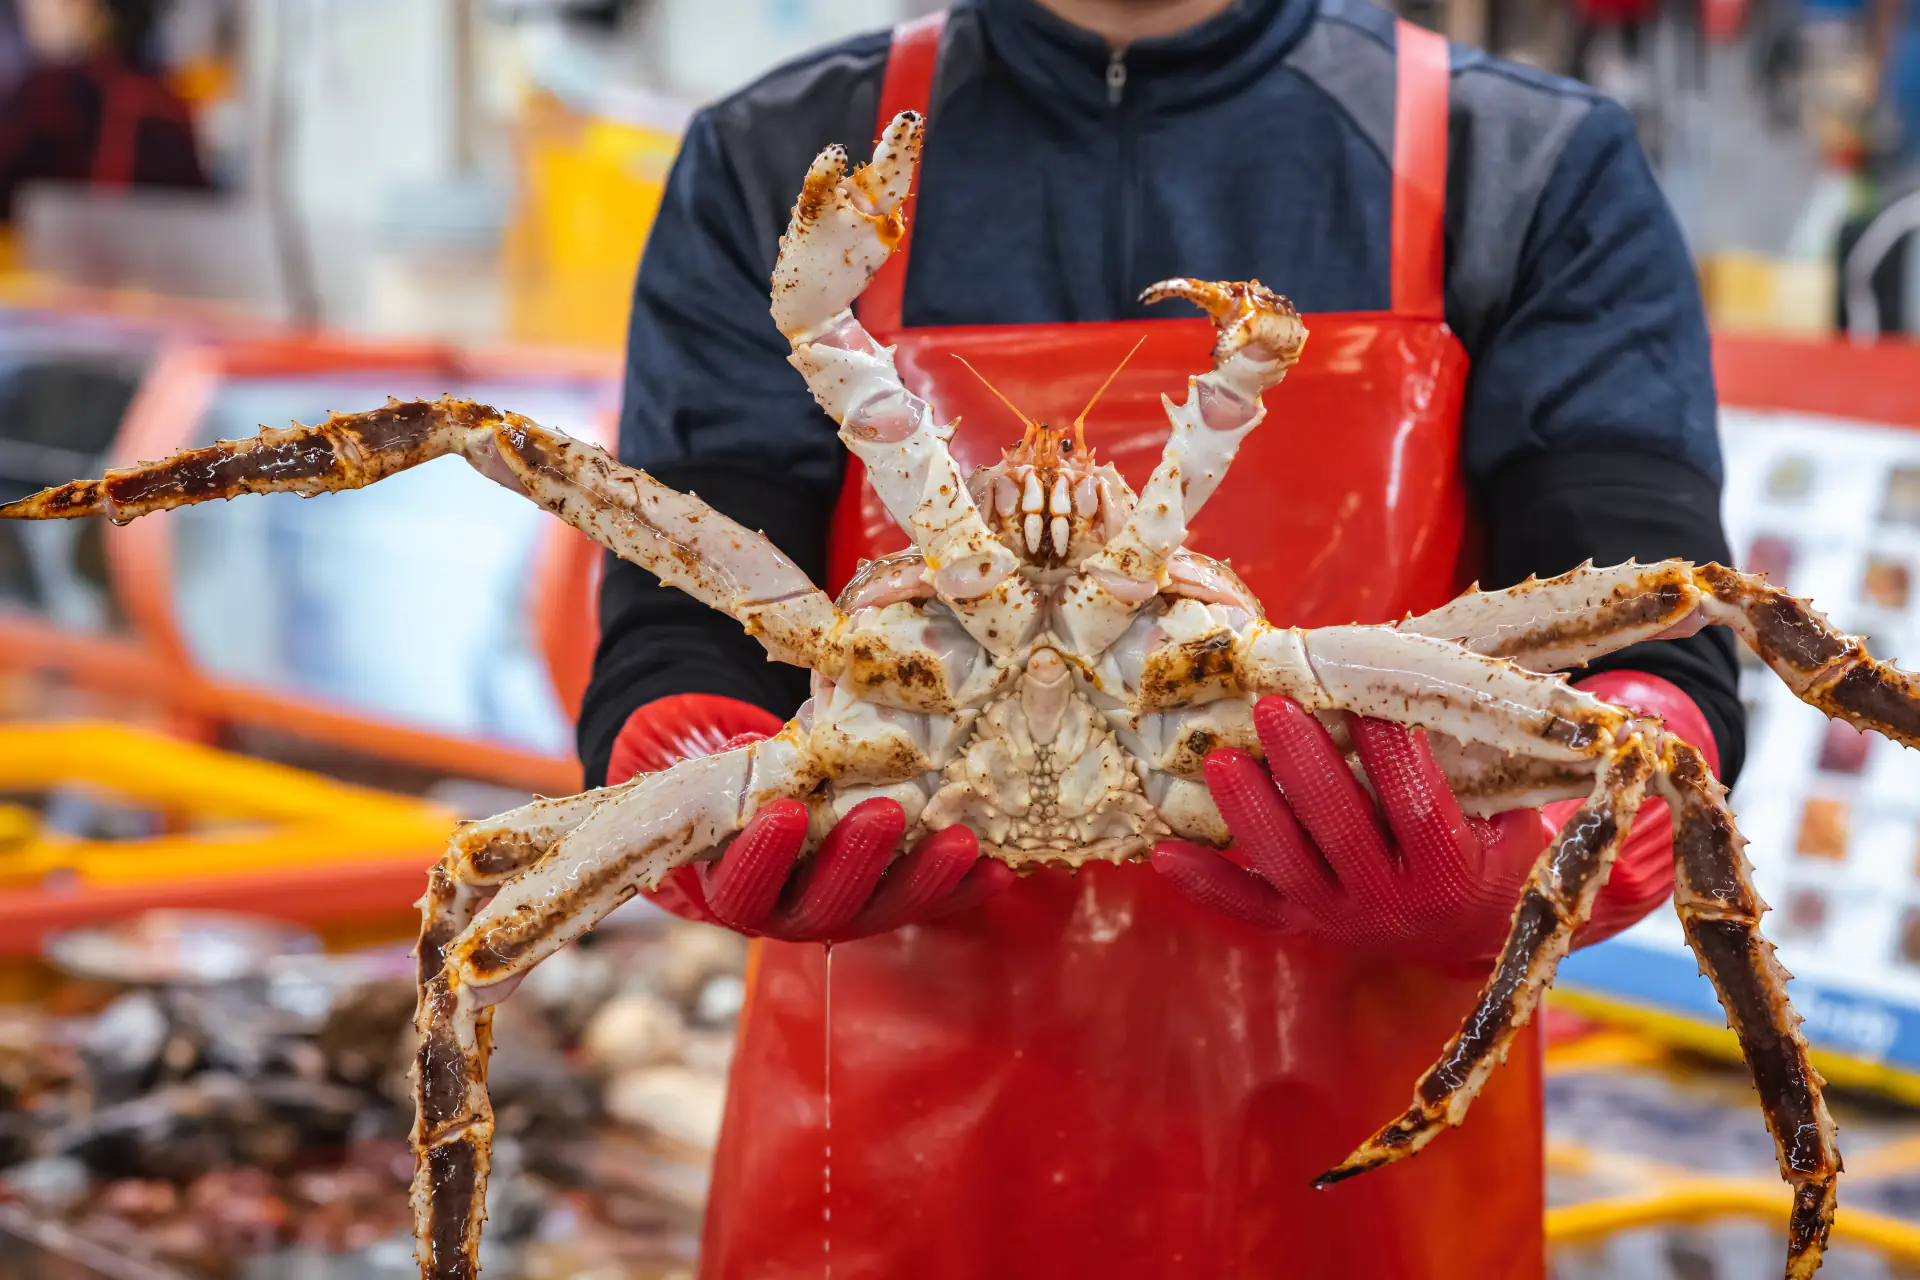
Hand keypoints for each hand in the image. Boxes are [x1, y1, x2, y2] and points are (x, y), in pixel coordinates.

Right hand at [609, 694, 1012, 941]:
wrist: (785, 826)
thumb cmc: (757, 792)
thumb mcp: (745, 779)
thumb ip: (754, 760)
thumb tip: (764, 709)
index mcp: (743, 886)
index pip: (743, 883)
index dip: (763, 854)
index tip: (786, 812)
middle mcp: (796, 913)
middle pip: (825, 903)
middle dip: (857, 856)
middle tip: (886, 812)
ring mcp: (853, 914)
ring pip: (889, 908)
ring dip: (926, 875)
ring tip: (959, 840)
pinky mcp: (899, 907)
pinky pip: (937, 906)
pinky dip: (967, 888)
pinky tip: (1000, 868)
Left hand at [1153, 673, 1714, 969]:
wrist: (1468, 937)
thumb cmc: (1496, 844)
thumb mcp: (1526, 813)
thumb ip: (1542, 765)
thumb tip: (1625, 706)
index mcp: (1454, 875)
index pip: (1419, 809)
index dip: (1394, 755)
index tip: (1371, 700)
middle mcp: (1391, 908)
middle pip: (1340, 836)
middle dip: (1305, 771)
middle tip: (1272, 709)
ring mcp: (1337, 922)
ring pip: (1284, 870)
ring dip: (1246, 817)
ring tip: (1215, 760)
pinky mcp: (1296, 929)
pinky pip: (1244, 912)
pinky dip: (1203, 885)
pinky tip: (1159, 852)